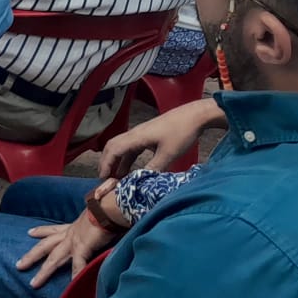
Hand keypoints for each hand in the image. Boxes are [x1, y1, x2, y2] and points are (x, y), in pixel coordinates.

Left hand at [16, 213, 114, 287]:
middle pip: (45, 247)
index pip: (53, 230)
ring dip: (43, 272)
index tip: (30, 233)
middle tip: (18, 266)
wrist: (109, 208)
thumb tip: (96, 231)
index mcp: (72, 228)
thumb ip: (92, 229)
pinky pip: (77, 264)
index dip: (41, 231)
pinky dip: (75, 274)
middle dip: (31, 256)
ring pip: (53, 259)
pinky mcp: (82, 247)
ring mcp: (73, 242)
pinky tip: (71, 284)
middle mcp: (69, 235)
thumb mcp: (94, 221)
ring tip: (34, 284)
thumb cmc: (104, 212)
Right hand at [99, 97, 223, 175]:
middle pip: (112, 146)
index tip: (103, 178)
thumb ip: (154, 168)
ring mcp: (140, 134)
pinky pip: (131, 147)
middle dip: (106, 162)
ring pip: (121, 147)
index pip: (113, 150)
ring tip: (116, 177)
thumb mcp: (169, 154)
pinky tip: (130, 168)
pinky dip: (126, 158)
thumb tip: (141, 181)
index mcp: (136, 137)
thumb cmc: (181, 133)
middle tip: (105, 178)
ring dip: (116, 161)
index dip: (106, 164)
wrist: (193, 116)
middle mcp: (134, 134)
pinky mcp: (147, 135)